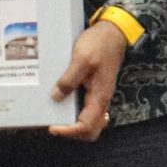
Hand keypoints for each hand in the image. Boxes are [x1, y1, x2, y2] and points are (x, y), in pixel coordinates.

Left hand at [48, 19, 129, 140]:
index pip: (87, 126)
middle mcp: (101, 100)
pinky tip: (62, 103)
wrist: (112, 33)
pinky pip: (86, 109)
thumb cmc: (99, 44)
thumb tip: (56, 97)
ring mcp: (99, 96)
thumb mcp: (81, 59)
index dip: (69, 131)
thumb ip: (69, 79)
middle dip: (73, 133)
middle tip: (55, 125)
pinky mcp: (95, 90)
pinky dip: (75, 112)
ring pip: (89, 121)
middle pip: (91, 130)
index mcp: (100, 96)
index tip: (53, 127)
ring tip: (56, 116)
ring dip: (73, 124)